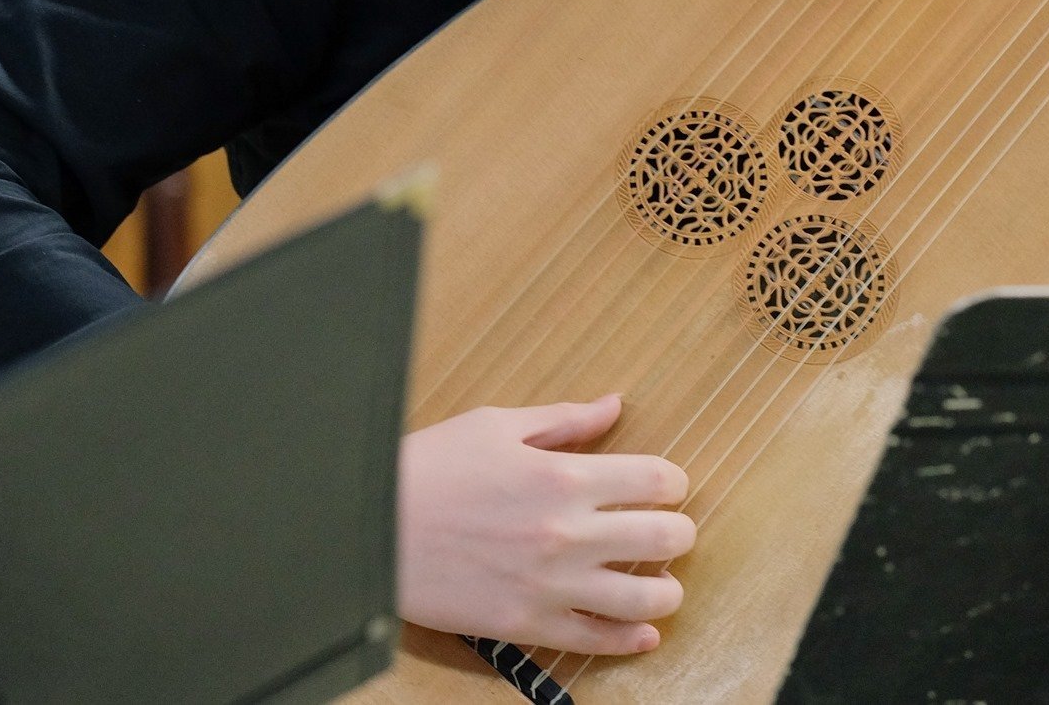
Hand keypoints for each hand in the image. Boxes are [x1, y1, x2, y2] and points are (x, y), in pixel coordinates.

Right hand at [396, 394, 693, 654]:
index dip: (672, 481)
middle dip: (677, 530)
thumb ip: (562, 420)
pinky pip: (599, 642)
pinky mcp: (528, 624)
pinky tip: (642, 630)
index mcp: (562, 475)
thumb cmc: (428, 468)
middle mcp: (568, 532)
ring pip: (646, 598)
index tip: (665, 485)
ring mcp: (551, 584)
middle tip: (666, 529)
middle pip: (666, 537)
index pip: (656, 480)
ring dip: (665, 589)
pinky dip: (632, 639)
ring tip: (657, 581)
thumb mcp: (494, 426)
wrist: (371, 528)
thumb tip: (614, 406)